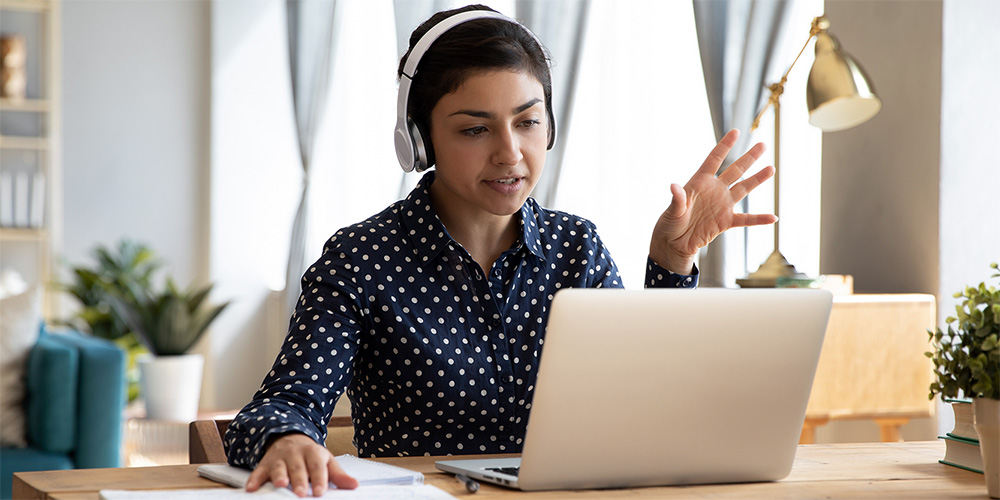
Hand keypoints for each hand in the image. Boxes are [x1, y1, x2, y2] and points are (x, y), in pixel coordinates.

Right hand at [246, 432, 357, 496]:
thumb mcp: (327, 461)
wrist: (289, 438)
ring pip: (279, 467)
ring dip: (279, 476)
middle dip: (299, 480)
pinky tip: (252, 488)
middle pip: (298, 467)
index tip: (321, 491)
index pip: (318, 466)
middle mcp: (296, 454)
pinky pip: (259, 471)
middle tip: (301, 493)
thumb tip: (354, 485)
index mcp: (313, 453)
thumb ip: (338, 475)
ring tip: (281, 485)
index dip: (319, 478)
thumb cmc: (310, 455)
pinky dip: (254, 479)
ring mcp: (279, 458)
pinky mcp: (265, 463)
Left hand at [649, 129, 776, 273]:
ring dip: (757, 180)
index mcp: (700, 182)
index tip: (736, 131)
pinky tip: (773, 218)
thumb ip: (678, 199)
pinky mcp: (726, 221)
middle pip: (735, 170)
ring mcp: (722, 205)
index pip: (714, 159)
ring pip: (743, 189)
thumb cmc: (670, 223)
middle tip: (763, 145)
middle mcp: (714, 190)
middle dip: (749, 158)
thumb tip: (674, 187)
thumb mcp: (672, 211)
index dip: (725, 146)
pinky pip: (746, 219)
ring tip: (771, 169)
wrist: (674, 243)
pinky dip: (759, 219)